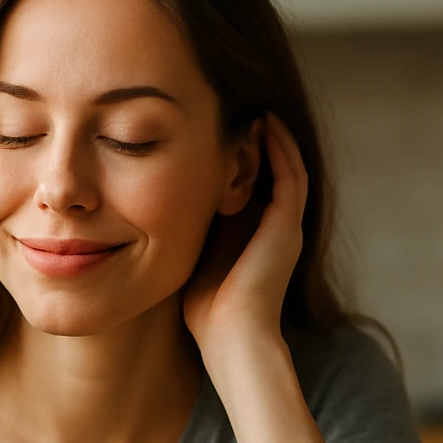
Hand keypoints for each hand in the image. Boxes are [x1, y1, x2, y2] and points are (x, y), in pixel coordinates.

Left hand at [183, 113, 306, 358]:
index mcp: (256, 237)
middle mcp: (278, 228)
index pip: (254, 185)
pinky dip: (281, 147)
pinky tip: (267, 122)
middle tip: (243, 106)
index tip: (222, 130)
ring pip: (288, 167)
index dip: (243, 157)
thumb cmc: (207, 311)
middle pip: (274, 171)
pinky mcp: (287, 224)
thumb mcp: (194, 258)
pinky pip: (290, 174)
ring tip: (258, 106)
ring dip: (275, 136)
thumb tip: (152, 209)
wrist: (231, 336)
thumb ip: (189, 232)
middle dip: (260, 140)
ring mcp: (286, 225)